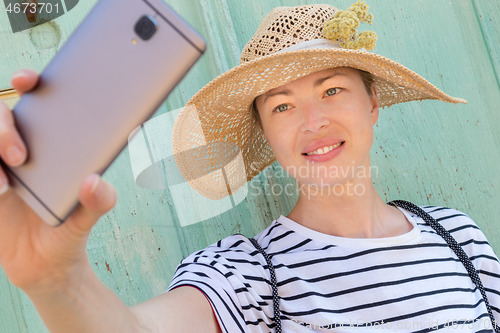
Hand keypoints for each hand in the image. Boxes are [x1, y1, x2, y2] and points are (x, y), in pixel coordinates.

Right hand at [0, 69, 116, 292]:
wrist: (45, 265)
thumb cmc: (68, 232)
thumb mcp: (87, 218)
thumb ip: (98, 202)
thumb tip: (95, 182)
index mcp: (51, 145)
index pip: (36, 102)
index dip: (28, 83)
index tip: (28, 80)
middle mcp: (20, 150)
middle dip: (2, 127)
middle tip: (20, 155)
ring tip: (5, 184)